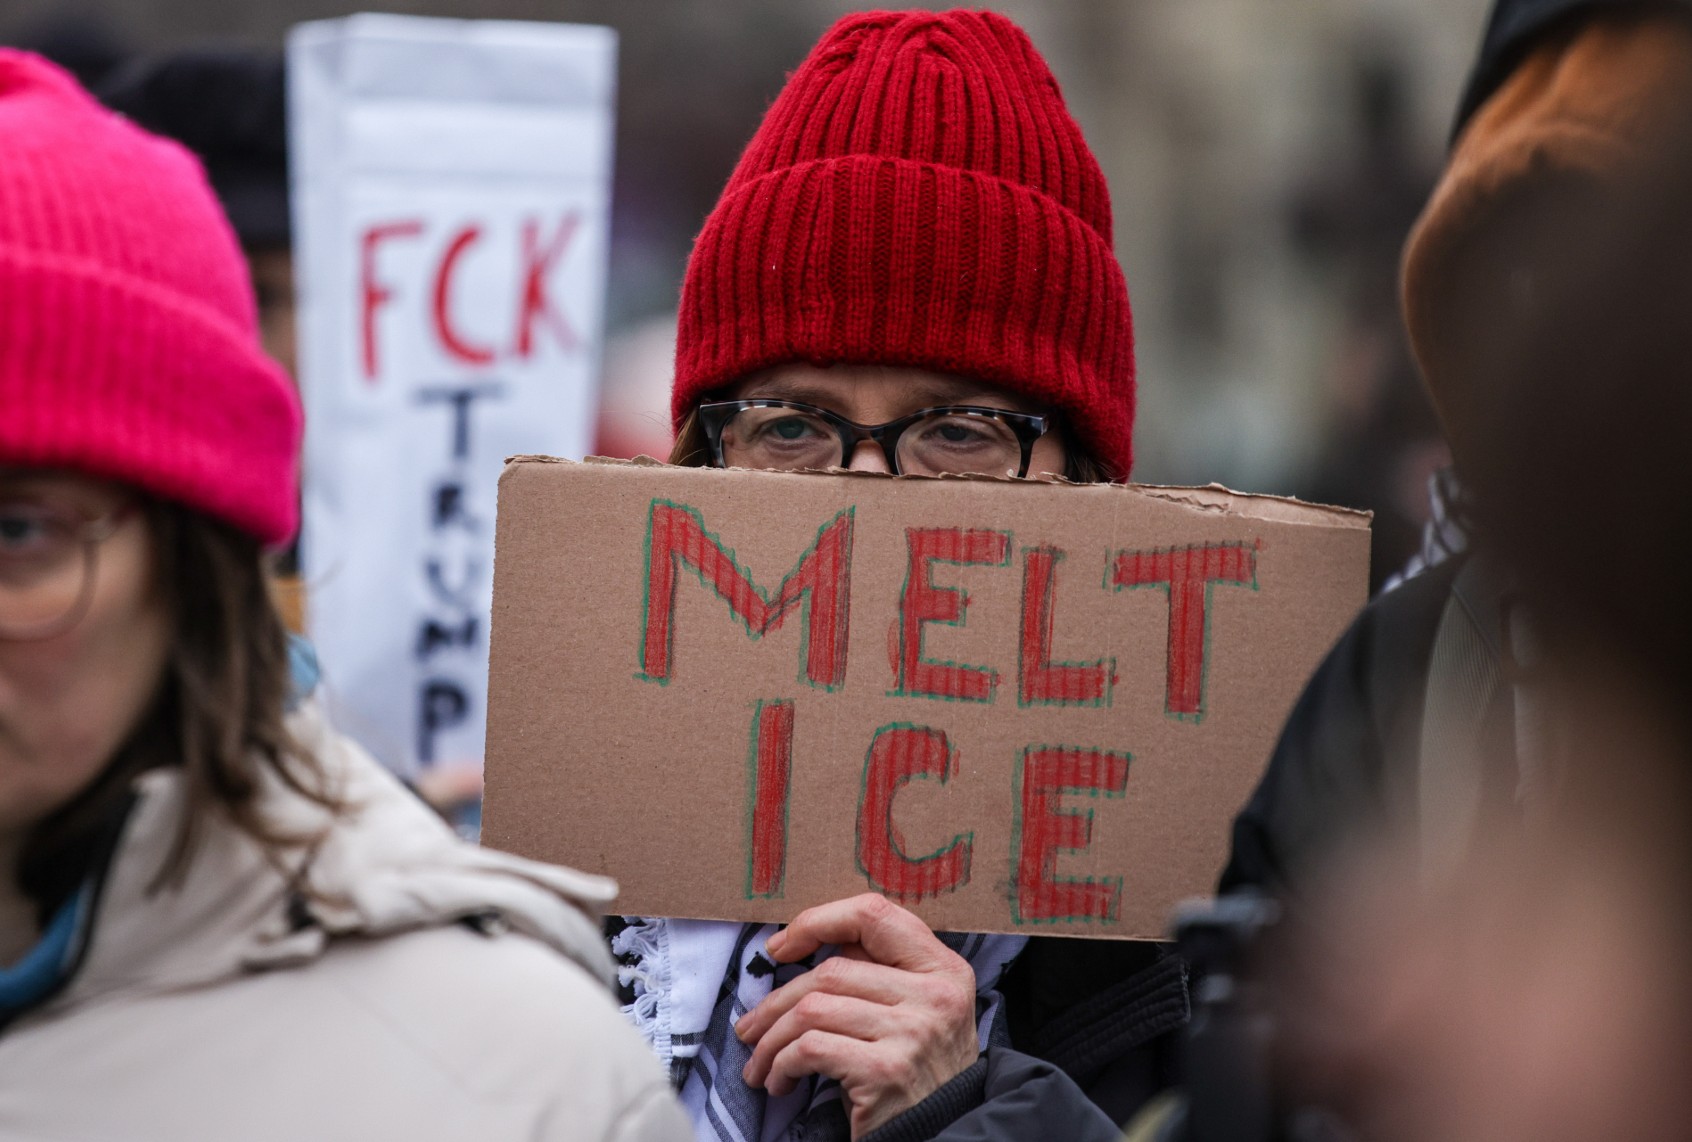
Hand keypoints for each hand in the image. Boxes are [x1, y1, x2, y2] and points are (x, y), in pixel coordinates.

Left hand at [735, 894, 979, 1138]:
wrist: (941, 1135)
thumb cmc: (915, 1071)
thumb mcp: (916, 1009)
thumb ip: (877, 971)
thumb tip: (805, 939)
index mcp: (944, 968)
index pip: (873, 915)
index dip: (818, 921)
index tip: (780, 947)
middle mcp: (936, 995)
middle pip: (831, 971)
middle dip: (777, 1001)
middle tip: (750, 1027)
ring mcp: (914, 1032)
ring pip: (813, 1009)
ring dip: (771, 1040)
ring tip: (760, 1063)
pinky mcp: (887, 1071)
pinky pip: (810, 1049)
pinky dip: (782, 1064)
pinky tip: (780, 1082)